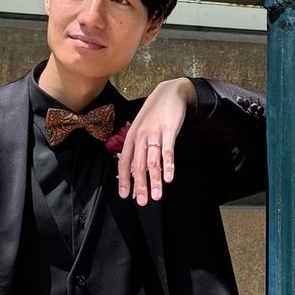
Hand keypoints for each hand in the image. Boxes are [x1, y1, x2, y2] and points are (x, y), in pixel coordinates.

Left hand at [117, 78, 194, 204]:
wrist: (170, 92)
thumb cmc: (155, 112)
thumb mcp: (141, 127)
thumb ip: (138, 147)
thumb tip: (136, 169)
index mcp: (132, 137)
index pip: (124, 162)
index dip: (124, 180)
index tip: (125, 196)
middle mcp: (140, 136)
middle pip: (138, 165)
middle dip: (139, 185)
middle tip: (142, 202)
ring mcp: (155, 134)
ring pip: (153, 161)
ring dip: (154, 180)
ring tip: (157, 196)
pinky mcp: (169, 131)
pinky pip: (168, 151)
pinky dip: (168, 166)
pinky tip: (169, 178)